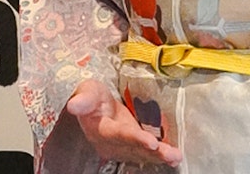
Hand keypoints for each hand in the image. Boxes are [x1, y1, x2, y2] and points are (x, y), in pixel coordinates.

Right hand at [65, 79, 182, 167]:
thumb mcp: (87, 92)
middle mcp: (112, 143)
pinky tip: (174, 157)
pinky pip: (146, 153)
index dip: (134, 139)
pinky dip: (160, 155)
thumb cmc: (92, 96)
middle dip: (153, 152)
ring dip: (160, 156)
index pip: (119, 135)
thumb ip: (84, 99)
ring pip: (142, 153)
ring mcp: (122, 147)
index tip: (151, 142)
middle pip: (134, 148)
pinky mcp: (131, 147)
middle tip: (171, 155)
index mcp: (101, 129)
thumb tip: (73, 105)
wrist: (93, 107)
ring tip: (176, 157)